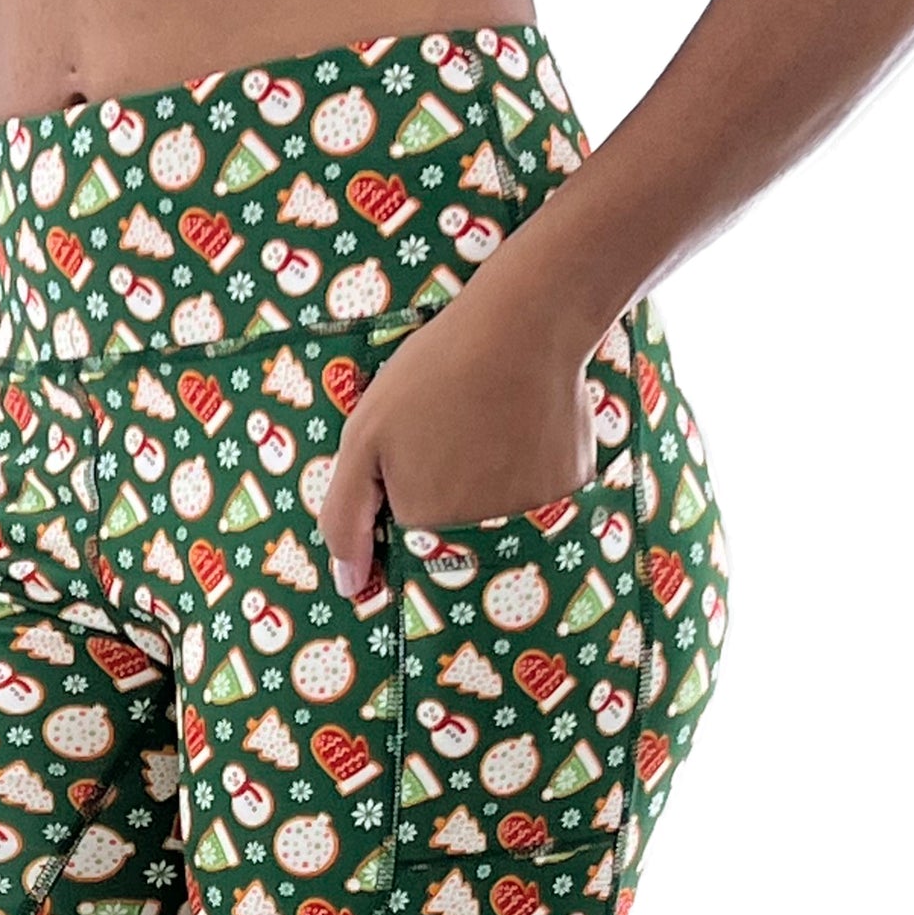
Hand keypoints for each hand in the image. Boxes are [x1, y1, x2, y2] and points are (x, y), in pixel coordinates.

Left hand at [317, 221, 610, 594]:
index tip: (413, 461)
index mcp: (426, 529)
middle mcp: (480, 539)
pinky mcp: (568, 497)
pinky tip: (523, 429)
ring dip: (490, 486)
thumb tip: (349, 587)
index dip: (402, 505)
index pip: (406, 547)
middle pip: (454, 538)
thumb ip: (345, 517)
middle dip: (448, 495)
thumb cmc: (434, 374)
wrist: (525, 326)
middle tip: (455, 434)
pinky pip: (541, 503)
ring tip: (488, 427)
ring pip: (497, 522)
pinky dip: (531, 473)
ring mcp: (529, 522)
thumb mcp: (365, 437)